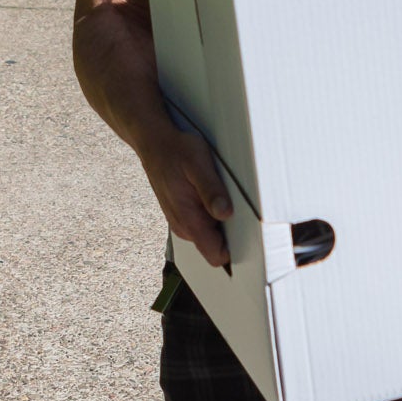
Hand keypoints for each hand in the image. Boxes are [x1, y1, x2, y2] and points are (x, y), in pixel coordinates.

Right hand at [140, 125, 232, 270]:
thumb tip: (225, 213)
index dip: (234, 249)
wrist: (153, 143)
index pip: (216, 256)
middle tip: (236, 204)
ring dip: (222, 221)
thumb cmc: (175, 151)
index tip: (248, 233)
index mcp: (188, 220)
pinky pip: (205, 224)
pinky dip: (213, 213)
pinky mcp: (184, 215)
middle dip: (231, 233)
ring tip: (223, 195)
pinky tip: (213, 194)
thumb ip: (211, 191)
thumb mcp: (197, 164)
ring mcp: (183, 222)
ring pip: (212, 235)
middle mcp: (184, 227)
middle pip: (217, 247)